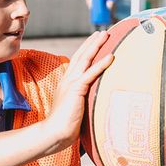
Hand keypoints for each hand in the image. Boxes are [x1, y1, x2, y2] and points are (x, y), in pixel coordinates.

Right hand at [43, 31, 112, 152]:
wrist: (54, 134)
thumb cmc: (65, 126)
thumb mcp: (76, 109)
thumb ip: (84, 101)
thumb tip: (96, 102)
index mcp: (67, 83)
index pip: (78, 62)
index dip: (86, 50)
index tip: (95, 41)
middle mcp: (68, 79)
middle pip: (81, 56)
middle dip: (92, 43)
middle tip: (102, 32)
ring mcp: (71, 83)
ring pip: (85, 59)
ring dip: (96, 46)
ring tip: (105, 35)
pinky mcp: (76, 90)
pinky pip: (91, 74)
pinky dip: (101, 64)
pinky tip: (111, 56)